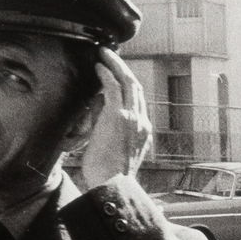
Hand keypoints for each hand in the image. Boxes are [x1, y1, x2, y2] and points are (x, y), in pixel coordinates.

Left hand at [78, 46, 150, 188]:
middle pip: (136, 87)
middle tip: (110, 55)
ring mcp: (132, 118)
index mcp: (144, 132)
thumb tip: (96, 103)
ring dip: (115, 65)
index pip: (138, 101)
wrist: (112, 186)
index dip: (127, 84)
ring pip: (128, 82)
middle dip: (123, 68)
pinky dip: (107, 74)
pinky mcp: (119, 116)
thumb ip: (106, 124)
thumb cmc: (108, 175)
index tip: (116, 74)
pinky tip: (98, 66)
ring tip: (104, 53)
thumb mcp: (112, 149)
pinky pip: (114, 87)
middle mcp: (142, 122)